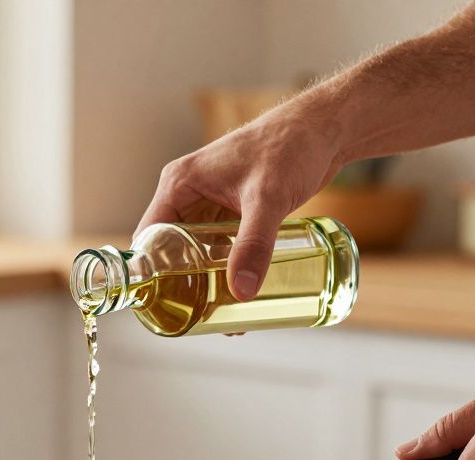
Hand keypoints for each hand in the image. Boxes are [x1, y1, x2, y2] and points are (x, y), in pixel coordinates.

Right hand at [136, 110, 343, 300]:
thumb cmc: (290, 146)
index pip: (148, 235)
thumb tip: (241, 292)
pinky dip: (224, 267)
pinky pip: (219, 245)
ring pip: (195, 249)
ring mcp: (210, 203)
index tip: (162, 303)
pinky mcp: (233, 210)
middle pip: (170, 247)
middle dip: (181, 282)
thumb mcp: (268, 199)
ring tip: (219, 314)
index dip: (150, 270)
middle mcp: (188, 194)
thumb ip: (254, 245)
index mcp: (179, 184)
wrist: (326, 129)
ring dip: (203, 278)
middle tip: (195, 317)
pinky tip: (237, 291)